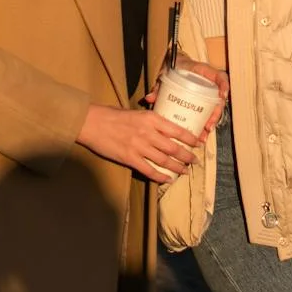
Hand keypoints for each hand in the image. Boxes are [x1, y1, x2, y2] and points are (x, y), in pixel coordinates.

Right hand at [76, 104, 202, 182]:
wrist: (92, 123)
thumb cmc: (112, 115)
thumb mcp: (137, 112)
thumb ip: (151, 120)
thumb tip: (164, 127)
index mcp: (151, 119)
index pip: (177, 130)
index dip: (191, 139)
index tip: (199, 143)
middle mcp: (148, 133)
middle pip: (174, 148)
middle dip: (187, 156)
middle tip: (195, 161)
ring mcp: (139, 147)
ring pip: (164, 161)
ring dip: (177, 168)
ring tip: (185, 172)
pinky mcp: (129, 158)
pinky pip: (149, 170)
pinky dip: (160, 176)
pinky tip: (167, 179)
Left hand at [154, 56, 228, 129]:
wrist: (173, 66)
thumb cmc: (173, 69)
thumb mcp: (166, 74)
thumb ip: (159, 86)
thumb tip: (150, 98)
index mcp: (204, 73)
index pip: (220, 76)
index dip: (224, 86)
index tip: (222, 96)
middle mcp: (209, 84)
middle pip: (219, 100)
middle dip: (215, 115)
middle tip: (208, 126)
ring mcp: (208, 94)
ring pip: (214, 109)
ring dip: (211, 123)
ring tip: (204, 135)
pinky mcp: (202, 102)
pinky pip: (207, 113)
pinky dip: (205, 124)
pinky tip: (202, 134)